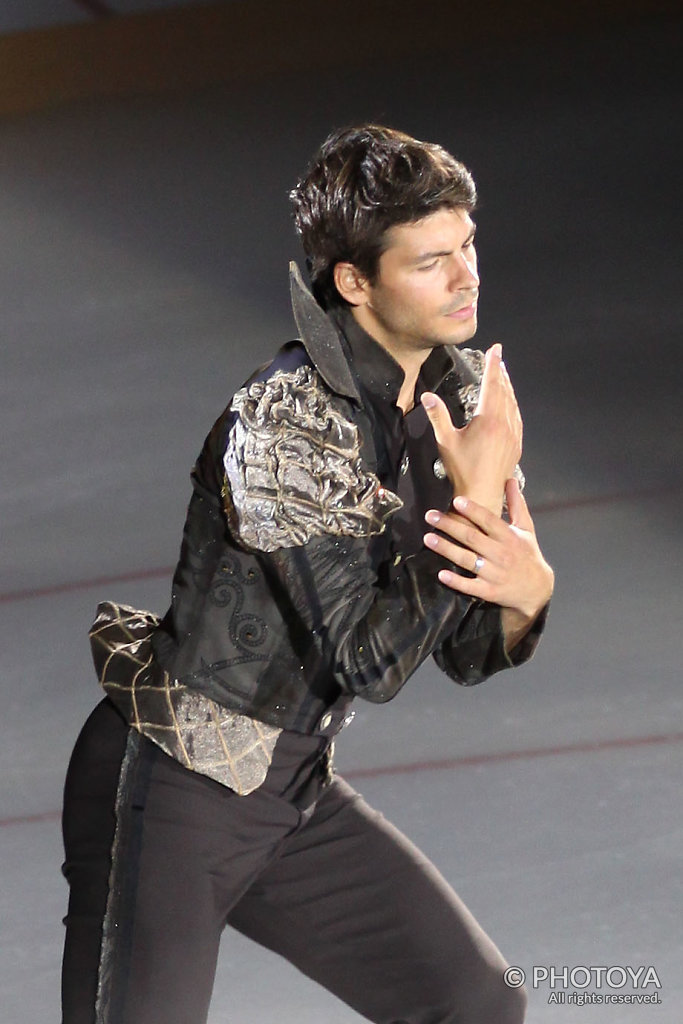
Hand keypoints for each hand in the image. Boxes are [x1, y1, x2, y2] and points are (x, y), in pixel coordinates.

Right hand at [421, 343, 521, 515]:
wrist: (482, 495)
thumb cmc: (462, 470)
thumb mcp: (445, 441)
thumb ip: (438, 416)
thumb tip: (426, 396)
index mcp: (488, 419)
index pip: (492, 384)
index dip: (493, 365)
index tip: (496, 349)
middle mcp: (505, 424)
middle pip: (505, 391)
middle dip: (501, 373)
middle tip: (498, 358)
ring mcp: (513, 435)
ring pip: (513, 404)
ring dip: (508, 387)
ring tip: (503, 376)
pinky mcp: (516, 445)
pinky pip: (516, 418)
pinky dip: (513, 405)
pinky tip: (510, 405)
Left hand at [423, 479, 553, 647]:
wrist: (537, 589)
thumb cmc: (528, 555)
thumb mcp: (526, 528)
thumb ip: (517, 504)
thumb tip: (511, 480)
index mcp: (509, 537)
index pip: (489, 521)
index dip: (473, 510)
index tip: (457, 501)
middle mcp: (501, 554)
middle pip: (472, 538)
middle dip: (450, 526)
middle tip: (430, 516)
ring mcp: (494, 573)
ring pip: (467, 560)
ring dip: (446, 549)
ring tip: (428, 538)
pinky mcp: (489, 591)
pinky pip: (470, 586)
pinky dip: (456, 581)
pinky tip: (441, 574)